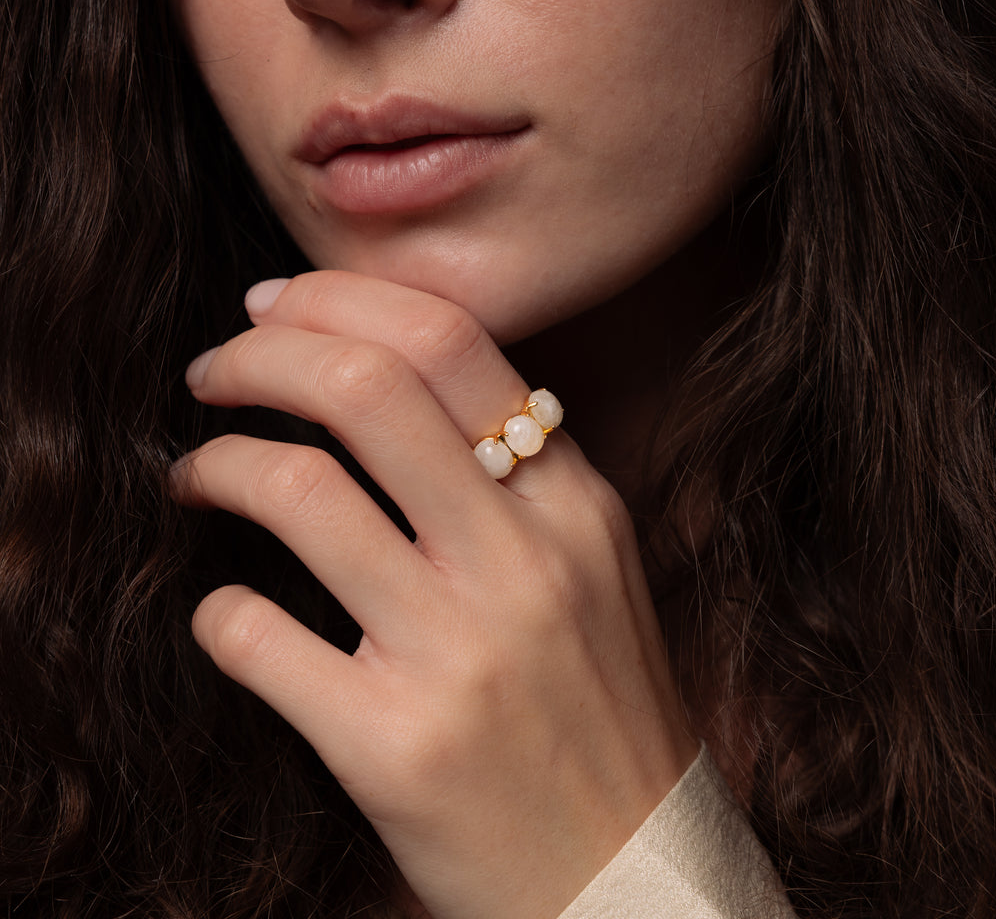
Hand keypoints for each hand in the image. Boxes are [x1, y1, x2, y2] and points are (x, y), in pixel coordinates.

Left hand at [174, 270, 697, 918]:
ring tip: (199, 473)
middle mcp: (525, 564)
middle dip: (260, 354)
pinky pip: (256, 636)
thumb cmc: (596, 711)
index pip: (452, 344)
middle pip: (365, 387)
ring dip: (218, 464)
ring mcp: (461, 655)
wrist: (631, 877)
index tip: (276, 308)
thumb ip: (515, 477)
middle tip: (215, 369)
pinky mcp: (394, 748)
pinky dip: (218, 610)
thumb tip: (386, 382)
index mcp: (576, 507)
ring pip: (298, 491)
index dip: (341, 300)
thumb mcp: (589, 569)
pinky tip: (227, 614)